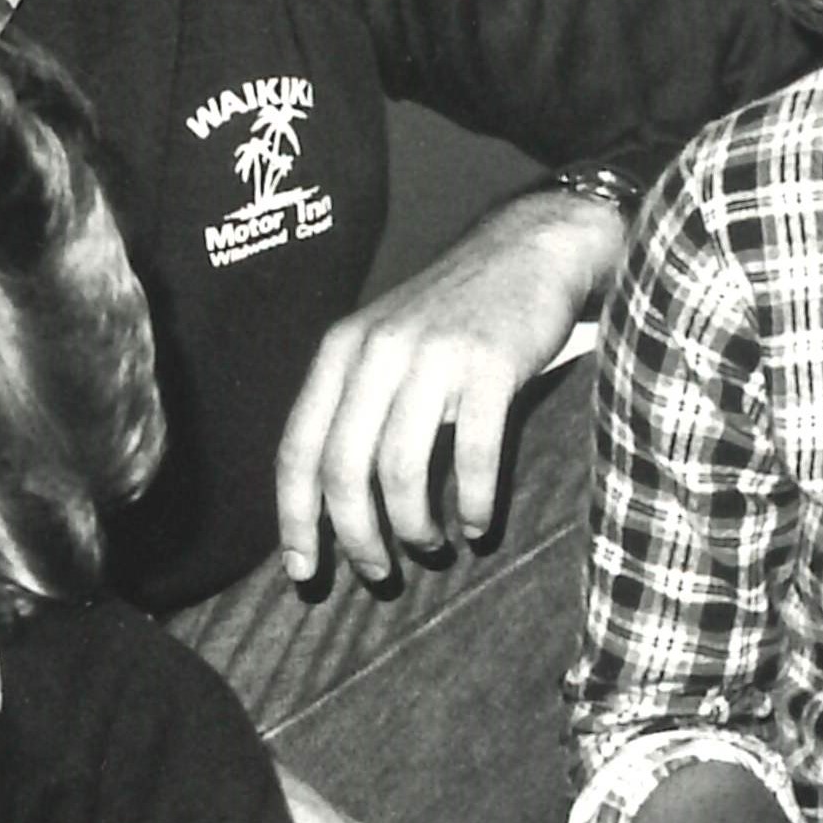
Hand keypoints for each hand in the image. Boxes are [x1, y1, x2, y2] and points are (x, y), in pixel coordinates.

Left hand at [271, 190, 616, 589]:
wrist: (528, 249)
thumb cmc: (455, 313)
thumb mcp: (385, 342)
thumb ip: (355, 403)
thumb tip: (332, 499)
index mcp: (340, 351)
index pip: (298, 447)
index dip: (294, 518)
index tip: (303, 572)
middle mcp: (376, 351)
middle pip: (343, 467)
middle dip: (355, 535)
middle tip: (377, 572)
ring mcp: (433, 356)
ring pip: (400, 468)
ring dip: (412, 526)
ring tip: (429, 547)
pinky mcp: (490, 365)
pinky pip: (473, 454)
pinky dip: (475, 502)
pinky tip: (479, 525)